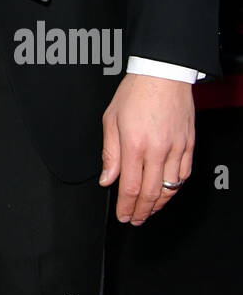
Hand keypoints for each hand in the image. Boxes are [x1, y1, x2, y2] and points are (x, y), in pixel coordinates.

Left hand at [99, 75, 194, 223]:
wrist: (162, 74)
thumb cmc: (135, 92)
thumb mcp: (110, 119)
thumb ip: (109, 152)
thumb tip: (107, 179)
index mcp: (134, 144)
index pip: (130, 187)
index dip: (126, 207)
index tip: (122, 215)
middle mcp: (157, 150)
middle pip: (151, 194)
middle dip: (141, 212)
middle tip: (134, 220)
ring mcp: (176, 149)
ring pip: (170, 188)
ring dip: (159, 205)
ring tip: (148, 211)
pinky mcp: (188, 145)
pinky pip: (184, 175)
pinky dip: (175, 188)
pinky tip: (167, 192)